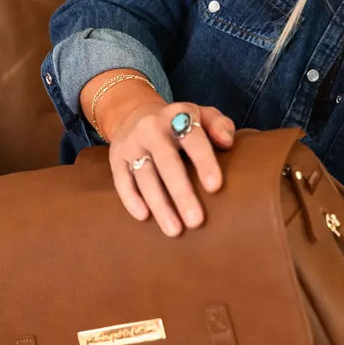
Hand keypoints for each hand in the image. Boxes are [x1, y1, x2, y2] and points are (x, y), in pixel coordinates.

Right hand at [108, 100, 235, 236]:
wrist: (134, 114)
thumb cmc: (180, 124)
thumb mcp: (203, 115)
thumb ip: (220, 126)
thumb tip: (227, 143)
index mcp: (179, 116)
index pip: (194, 139)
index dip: (204, 162)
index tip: (215, 187)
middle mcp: (152, 128)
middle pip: (167, 162)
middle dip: (181, 193)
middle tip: (196, 221)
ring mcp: (131, 143)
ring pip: (145, 176)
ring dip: (159, 204)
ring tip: (175, 230)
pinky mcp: (116, 158)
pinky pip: (122, 180)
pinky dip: (131, 199)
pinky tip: (144, 217)